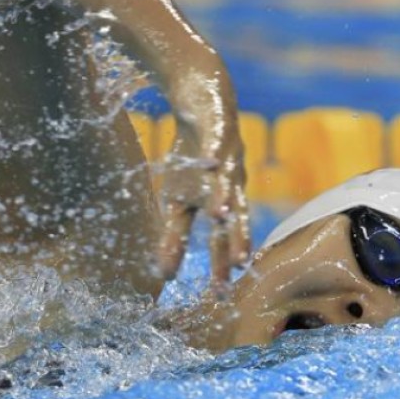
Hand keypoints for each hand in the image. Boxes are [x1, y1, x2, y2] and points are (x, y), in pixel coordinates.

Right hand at [158, 116, 250, 291]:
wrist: (202, 103)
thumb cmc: (192, 158)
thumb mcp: (177, 200)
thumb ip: (174, 237)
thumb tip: (163, 276)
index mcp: (219, 202)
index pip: (219, 239)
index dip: (220, 264)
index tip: (220, 295)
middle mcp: (229, 184)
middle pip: (233, 215)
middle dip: (234, 238)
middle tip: (236, 265)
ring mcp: (226, 156)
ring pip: (226, 180)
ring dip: (222, 197)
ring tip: (219, 216)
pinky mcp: (218, 129)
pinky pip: (216, 141)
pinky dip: (212, 153)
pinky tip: (209, 162)